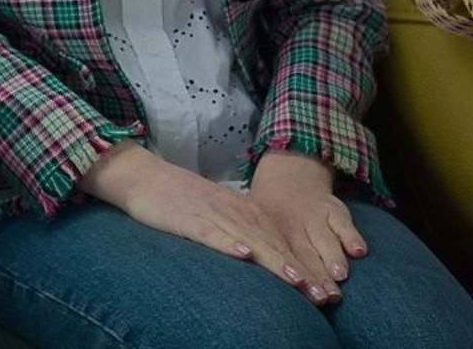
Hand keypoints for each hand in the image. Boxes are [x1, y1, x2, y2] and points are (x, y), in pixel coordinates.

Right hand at [81, 143, 329, 304]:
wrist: (146, 177)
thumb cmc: (183, 201)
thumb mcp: (221, 214)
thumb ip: (245, 232)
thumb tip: (267, 260)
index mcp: (246, 213)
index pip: (283, 244)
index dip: (306, 268)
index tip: (327, 293)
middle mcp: (236, 214)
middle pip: (274, 246)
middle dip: (301, 272)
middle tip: (323, 295)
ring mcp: (213, 215)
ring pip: (251, 241)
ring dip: (275, 261)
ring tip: (297, 280)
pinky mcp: (188, 219)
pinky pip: (212, 232)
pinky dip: (229, 243)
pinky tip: (244, 254)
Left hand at [251, 150, 366, 306]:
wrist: (290, 178)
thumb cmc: (272, 214)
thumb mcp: (255, 226)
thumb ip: (253, 246)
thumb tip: (238, 274)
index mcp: (273, 234)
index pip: (283, 259)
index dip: (292, 278)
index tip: (299, 294)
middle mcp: (296, 228)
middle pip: (307, 255)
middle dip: (316, 277)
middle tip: (323, 297)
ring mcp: (317, 219)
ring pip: (325, 240)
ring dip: (332, 258)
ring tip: (339, 274)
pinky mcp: (335, 211)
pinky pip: (345, 224)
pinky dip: (352, 237)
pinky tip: (359, 251)